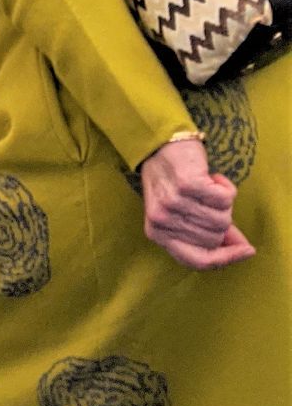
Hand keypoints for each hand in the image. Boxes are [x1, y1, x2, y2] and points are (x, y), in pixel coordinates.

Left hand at [140, 137, 253, 269]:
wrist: (158, 144)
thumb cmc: (172, 180)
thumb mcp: (182, 212)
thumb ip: (208, 233)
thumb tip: (242, 250)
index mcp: (157, 234)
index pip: (197, 261)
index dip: (225, 258)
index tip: (247, 251)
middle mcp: (162, 221)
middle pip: (214, 239)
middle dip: (222, 221)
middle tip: (210, 201)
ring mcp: (174, 203)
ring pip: (222, 219)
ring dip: (223, 203)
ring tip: (208, 188)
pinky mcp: (188, 185)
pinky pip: (225, 198)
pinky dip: (225, 187)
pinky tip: (212, 177)